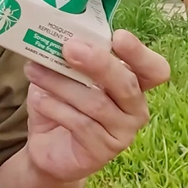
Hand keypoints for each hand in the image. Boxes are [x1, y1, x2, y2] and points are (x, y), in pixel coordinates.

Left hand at [21, 29, 170, 183]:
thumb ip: (69, 57)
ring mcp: (122, 133)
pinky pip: (81, 124)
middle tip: (69, 48)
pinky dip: (55, 107)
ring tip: (34, 71)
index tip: (117, 36)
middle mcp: (135, 108)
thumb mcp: (64, 74)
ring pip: (97, 104)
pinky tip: (38, 100)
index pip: (154, 69)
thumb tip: (56, 37)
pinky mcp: (103, 152)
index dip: (140, 53)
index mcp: (133, 83)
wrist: (46, 146)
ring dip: (62, 84)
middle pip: (127, 84)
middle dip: (99, 63)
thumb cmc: (61, 103)